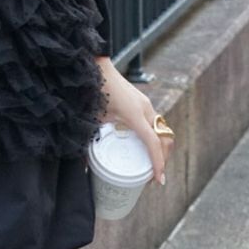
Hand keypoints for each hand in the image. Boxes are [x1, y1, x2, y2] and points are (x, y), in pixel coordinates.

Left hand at [95, 56, 174, 185]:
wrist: (98, 68)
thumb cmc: (95, 92)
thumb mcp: (94, 118)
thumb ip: (91, 141)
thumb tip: (84, 165)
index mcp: (134, 114)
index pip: (153, 143)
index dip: (158, 163)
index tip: (158, 180)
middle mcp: (145, 109)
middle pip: (164, 139)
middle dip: (163, 159)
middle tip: (154, 177)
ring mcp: (146, 104)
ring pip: (164, 131)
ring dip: (162, 148)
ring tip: (153, 164)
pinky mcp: (144, 102)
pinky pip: (157, 123)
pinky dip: (157, 138)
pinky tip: (148, 147)